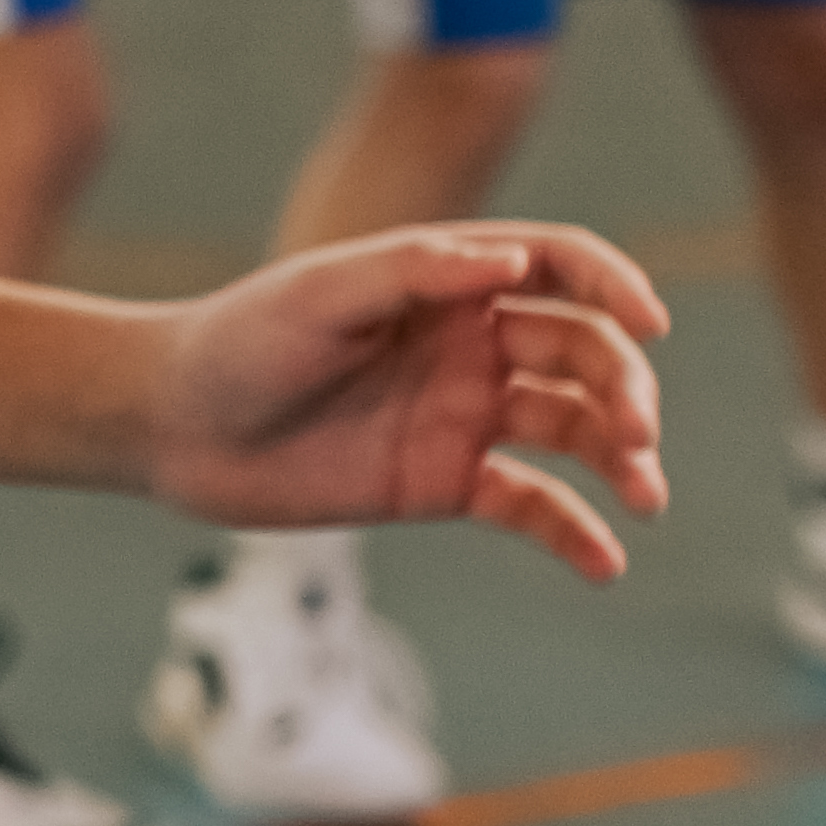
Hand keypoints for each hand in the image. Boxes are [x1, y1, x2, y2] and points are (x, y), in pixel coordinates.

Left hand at [137, 223, 676, 579]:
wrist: (174, 427)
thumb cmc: (239, 342)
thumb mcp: (319, 294)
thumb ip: (413, 272)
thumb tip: (511, 263)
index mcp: (448, 282)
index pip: (560, 266)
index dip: (615, 285)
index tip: (651, 322)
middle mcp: (471, 343)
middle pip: (582, 352)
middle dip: (623, 386)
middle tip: (636, 432)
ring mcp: (464, 415)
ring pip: (572, 429)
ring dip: (621, 458)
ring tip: (646, 496)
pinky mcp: (445, 483)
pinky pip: (531, 505)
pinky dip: (574, 532)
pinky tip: (606, 562)